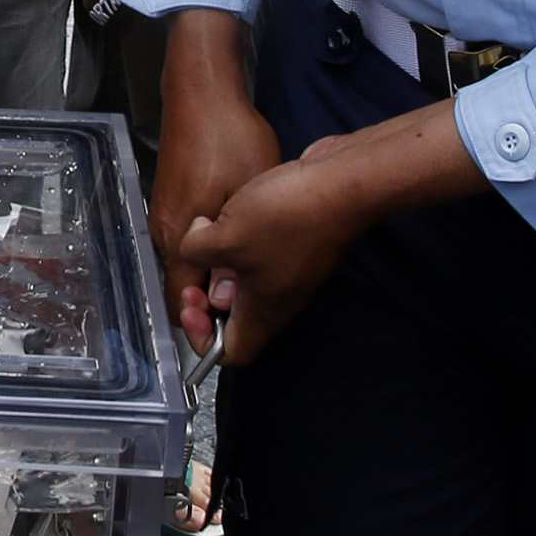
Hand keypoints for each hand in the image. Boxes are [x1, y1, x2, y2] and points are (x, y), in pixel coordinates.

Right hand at [149, 14, 280, 355]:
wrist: (204, 91)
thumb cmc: (231, 141)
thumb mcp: (246, 197)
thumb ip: (234, 251)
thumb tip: (226, 295)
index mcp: (178, 237)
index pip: (181, 300)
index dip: (200, 326)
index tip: (222, 338)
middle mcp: (164, 231)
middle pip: (180, 285)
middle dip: (206, 307)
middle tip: (240, 316)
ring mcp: (165, 214)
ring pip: (184, 264)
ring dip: (208, 282)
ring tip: (242, 291)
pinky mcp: (173, 199)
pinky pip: (186, 243)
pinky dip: (206, 258)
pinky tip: (234, 256)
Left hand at [179, 146, 375, 363]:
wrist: (343, 183)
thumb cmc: (290, 218)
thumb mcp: (225, 237)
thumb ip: (194, 253)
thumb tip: (194, 248)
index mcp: (264, 312)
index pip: (232, 352)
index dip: (203, 337)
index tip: (191, 306)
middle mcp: (279, 298)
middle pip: (235, 317)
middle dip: (206, 296)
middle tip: (195, 267)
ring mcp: (290, 271)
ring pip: (244, 282)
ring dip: (220, 264)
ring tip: (208, 236)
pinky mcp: (294, 245)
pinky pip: (257, 256)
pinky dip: (237, 242)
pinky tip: (229, 216)